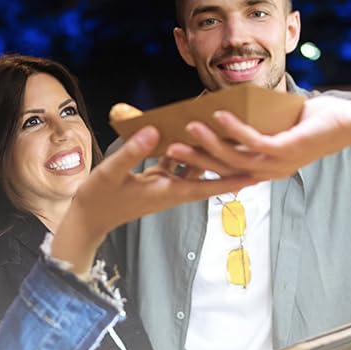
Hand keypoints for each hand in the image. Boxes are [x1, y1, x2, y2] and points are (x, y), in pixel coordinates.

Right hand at [50, 125, 252, 274]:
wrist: (87, 218)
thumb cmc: (98, 199)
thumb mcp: (111, 173)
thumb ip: (132, 152)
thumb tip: (154, 131)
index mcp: (166, 191)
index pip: (207, 185)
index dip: (234, 180)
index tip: (260, 173)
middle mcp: (172, 190)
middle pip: (210, 178)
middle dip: (235, 167)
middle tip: (263, 153)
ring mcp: (165, 186)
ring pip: (197, 169)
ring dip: (214, 155)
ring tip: (236, 138)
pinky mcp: (157, 181)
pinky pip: (180, 165)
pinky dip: (190, 151)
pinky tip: (196, 132)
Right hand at [163, 95, 350, 179]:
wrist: (347, 123)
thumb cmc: (312, 122)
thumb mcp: (275, 125)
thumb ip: (253, 126)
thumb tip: (226, 113)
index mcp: (262, 169)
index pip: (224, 172)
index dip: (199, 166)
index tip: (177, 160)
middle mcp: (267, 172)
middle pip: (222, 168)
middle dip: (195, 157)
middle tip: (170, 147)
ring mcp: (277, 164)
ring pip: (234, 156)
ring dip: (210, 141)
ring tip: (191, 127)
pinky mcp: (287, 151)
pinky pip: (254, 141)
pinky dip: (235, 128)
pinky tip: (220, 115)